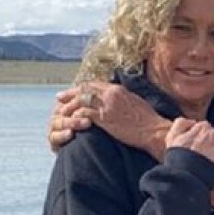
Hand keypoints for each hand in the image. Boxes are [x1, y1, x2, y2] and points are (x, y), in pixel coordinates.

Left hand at [48, 81, 170, 158]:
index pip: (95, 84)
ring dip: (69, 105)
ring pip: (81, 100)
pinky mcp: (105, 118)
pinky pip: (85, 113)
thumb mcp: (135, 103)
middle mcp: (111, 94)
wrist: (154, 130)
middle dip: (70, 93)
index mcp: (118, 89)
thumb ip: (123, 98)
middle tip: (59, 97)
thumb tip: (117, 99)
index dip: (82, 87)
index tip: (73, 91)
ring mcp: (107, 105)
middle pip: (85, 89)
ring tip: (61, 111)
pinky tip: (71, 121)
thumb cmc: (148, 121)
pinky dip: (76, 116)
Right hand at [166, 118, 213, 173]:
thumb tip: (192, 121)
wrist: (188, 176)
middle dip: (212, 140)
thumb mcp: (172, 138)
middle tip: (206, 152)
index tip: (198, 144)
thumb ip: (180, 123)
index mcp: (201, 127)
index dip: (201, 136)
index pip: (205, 127)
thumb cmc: (178, 159)